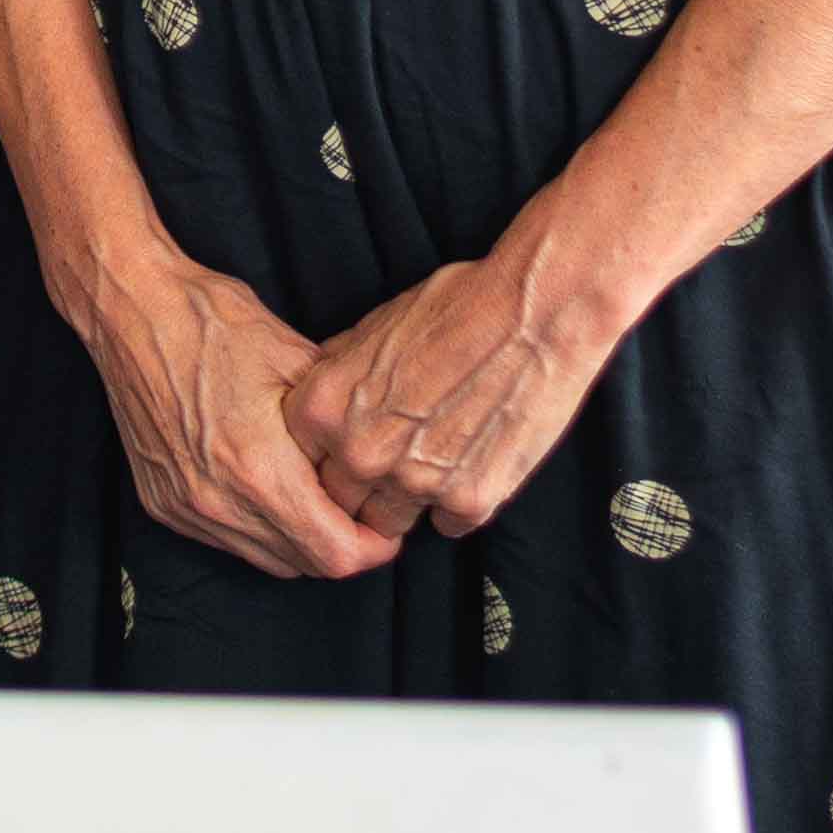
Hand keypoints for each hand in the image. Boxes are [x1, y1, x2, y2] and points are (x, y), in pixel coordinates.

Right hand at [70, 245, 400, 580]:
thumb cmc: (209, 322)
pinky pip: (227, 540)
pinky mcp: (162, 502)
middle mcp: (217, 501)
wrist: (130, 311)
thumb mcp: (295, 358)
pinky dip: (256, 528)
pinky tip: (263, 488)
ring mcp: (185, 506)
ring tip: (311, 497)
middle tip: (354, 508)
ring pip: (266, 559)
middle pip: (304, 565)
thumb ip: (338, 421)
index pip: (336, 553)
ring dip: (298, 540)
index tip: (384, 524)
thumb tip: (373, 452)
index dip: (374, 547)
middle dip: (340, 544)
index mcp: (257, 469)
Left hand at [287, 247, 622, 540]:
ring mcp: (413, 483)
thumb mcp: (372, 327)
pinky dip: (456, 503)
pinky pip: (448, 524)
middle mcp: (360, 452)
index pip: (298, 461)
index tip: (346, 451)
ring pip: (390, 523)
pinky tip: (470, 466)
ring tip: (431, 463)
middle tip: (390, 462)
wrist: (534, 314)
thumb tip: (321, 391)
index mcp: (323, 408)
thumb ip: (338, 371)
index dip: (325, 456)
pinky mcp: (469, 501)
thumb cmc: (455, 307)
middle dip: (359, 488)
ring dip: (405, 501)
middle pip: (339, 501)